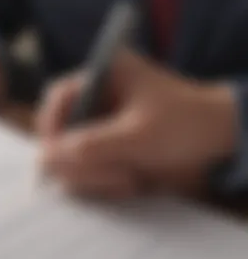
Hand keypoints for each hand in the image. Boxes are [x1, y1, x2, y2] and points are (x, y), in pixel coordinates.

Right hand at [36, 50, 236, 197]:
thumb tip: (45, 158)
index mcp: (104, 76)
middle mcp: (97, 99)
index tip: (54, 157)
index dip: (51, 128)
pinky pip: (89, 170)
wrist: (213, 143)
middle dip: (82, 161)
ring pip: (74, 156)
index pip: (59, 98)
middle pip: (63, 132)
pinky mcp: (106, 149)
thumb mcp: (138, 136)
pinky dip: (106, 182)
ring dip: (97, 175)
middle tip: (110, 176)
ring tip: (130, 180)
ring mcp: (100, 126)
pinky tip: (131, 182)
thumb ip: (91, 146)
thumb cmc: (183, 126)